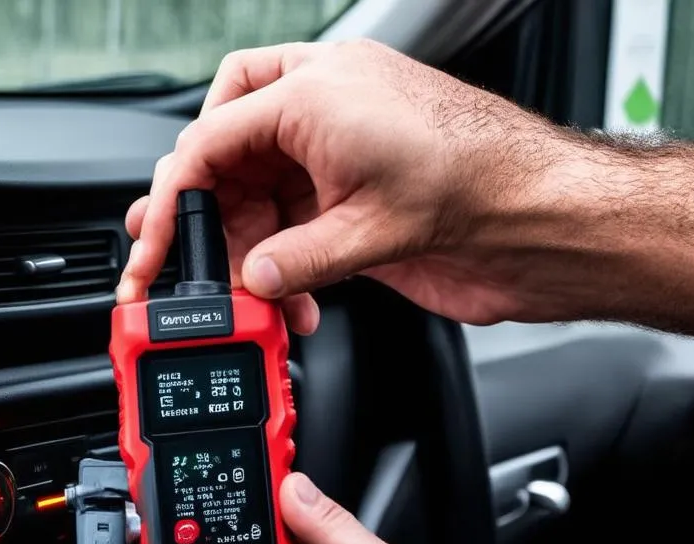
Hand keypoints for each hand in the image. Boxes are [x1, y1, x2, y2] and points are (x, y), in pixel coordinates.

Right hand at [118, 40, 576, 333]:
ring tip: (249, 301)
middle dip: (203, 225)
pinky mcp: (349, 196)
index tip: (151, 244)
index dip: (172, 197)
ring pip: (253, 200)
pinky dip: (279, 267)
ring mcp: (333, 156)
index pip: (210, 139)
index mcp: (316, 92)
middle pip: (224, 163)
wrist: (541, 215)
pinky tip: (288, 300)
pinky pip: (288, 227)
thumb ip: (294, 259)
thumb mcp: (370, 229)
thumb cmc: (480, 185)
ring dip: (245, 256)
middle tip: (180, 270)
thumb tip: (249, 279)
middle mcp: (319, 115)